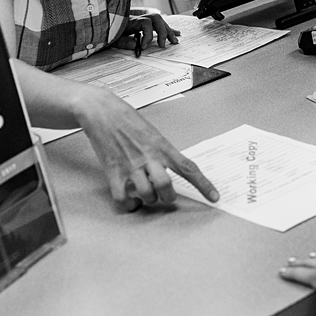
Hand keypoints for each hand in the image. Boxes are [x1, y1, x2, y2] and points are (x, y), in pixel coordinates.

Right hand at [72, 87, 218, 209]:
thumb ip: (161, 151)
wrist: (100, 111)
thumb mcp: (152, 132)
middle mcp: (148, 157)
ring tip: (146, 194)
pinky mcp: (112, 172)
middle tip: (165, 194)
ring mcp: (129, 166)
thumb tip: (170, 171)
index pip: (188, 168)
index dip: (203, 185)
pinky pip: (122, 198)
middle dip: (168, 197)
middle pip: (166, 187)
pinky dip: (129, 204)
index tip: (215, 197)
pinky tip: (131, 201)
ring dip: (149, 199)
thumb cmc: (127, 119)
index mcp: (161, 146)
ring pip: (147, 195)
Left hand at [114, 13, 179, 51]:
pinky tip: (176, 33)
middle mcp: (139, 18)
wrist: (104, 23)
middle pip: (156, 19)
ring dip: (168, 31)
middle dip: (163, 32)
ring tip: (175, 41)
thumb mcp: (112, 38)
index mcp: (131, 20)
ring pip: (159, 21)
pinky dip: (166, 29)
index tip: (145, 47)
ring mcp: (142, 19)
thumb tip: (135, 46)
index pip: (145, 23)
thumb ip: (122, 42)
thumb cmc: (108, 31)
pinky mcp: (144, 23)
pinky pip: (158, 24)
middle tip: (163, 45)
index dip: (148, 35)